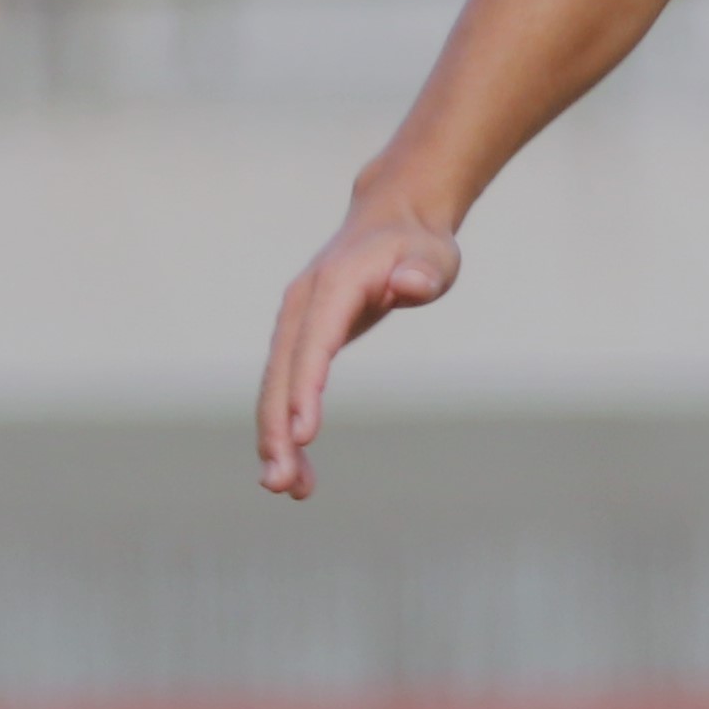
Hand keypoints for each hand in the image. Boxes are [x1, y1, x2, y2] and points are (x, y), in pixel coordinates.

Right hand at [255, 199, 462, 497]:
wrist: (392, 220)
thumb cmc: (418, 244)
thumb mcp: (434, 256)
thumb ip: (423, 272)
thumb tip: (409, 284)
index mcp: (333, 286)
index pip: (315, 343)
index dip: (305, 389)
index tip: (302, 435)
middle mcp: (302, 305)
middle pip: (282, 373)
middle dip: (277, 429)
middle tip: (281, 484)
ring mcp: (295, 322)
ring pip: (275, 387)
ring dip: (275, 438)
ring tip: (287, 489)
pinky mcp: (299, 339)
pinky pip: (285, 387)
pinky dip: (286, 426)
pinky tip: (298, 469)